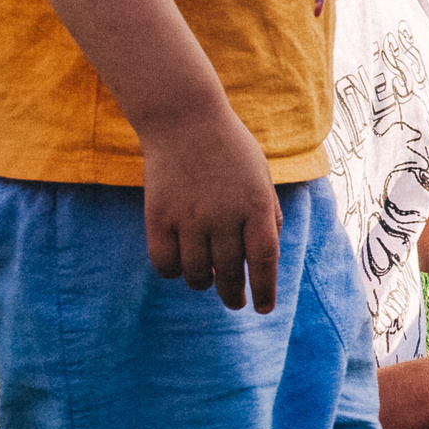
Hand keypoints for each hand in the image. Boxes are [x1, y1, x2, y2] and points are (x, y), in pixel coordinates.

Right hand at [140, 109, 282, 311]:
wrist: (185, 120)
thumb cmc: (231, 150)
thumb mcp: (261, 178)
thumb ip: (269, 215)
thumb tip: (266, 258)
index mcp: (256, 205)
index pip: (263, 260)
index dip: (265, 290)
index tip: (263, 308)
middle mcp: (224, 215)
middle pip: (229, 273)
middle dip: (233, 295)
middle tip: (235, 302)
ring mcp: (190, 216)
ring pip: (196, 273)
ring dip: (204, 283)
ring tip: (208, 280)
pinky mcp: (159, 215)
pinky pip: (165, 263)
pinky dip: (173, 272)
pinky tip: (181, 266)